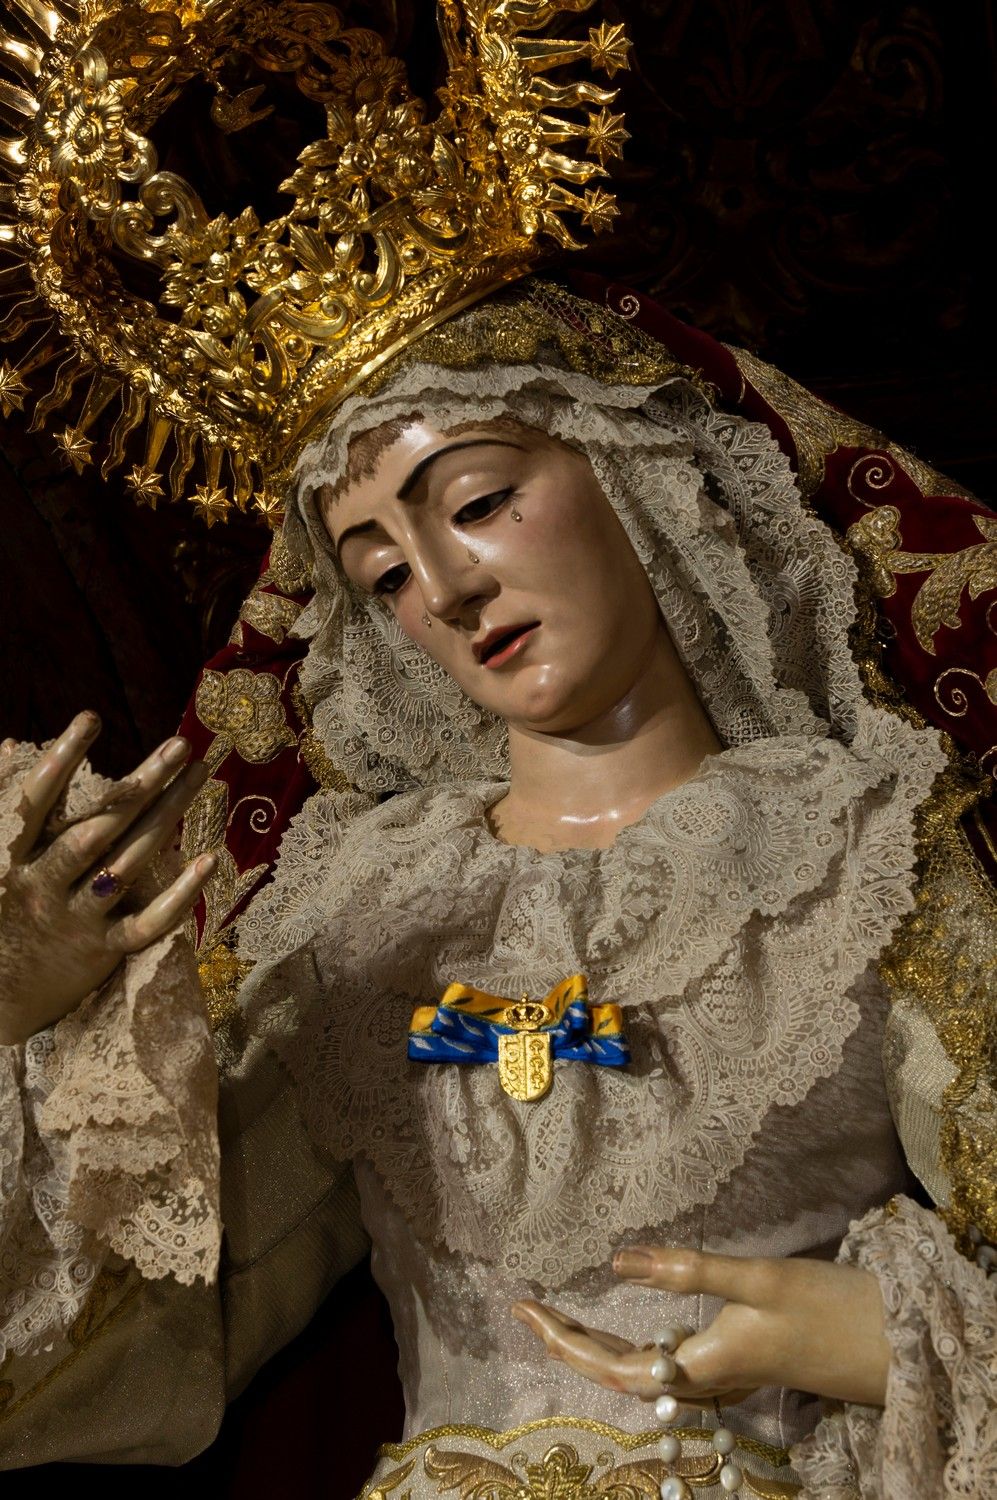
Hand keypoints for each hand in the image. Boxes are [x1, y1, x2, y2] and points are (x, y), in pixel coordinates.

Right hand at [0, 712, 215, 1044]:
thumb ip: (4, 805)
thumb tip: (11, 746)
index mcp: (10, 857)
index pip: (38, 800)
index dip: (62, 759)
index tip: (90, 718)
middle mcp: (45, 884)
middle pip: (100, 825)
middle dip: (142, 782)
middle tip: (180, 743)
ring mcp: (77, 918)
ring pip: (129, 862)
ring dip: (168, 816)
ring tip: (200, 775)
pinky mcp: (104, 949)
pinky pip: (147, 922)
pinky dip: (179, 895)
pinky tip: (208, 860)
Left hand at [513, 1244, 889, 1411]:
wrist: (888, 1342)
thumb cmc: (827, 1306)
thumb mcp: (757, 1278)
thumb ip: (687, 1270)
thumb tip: (617, 1260)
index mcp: (701, 1366)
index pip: (611, 1370)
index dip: (564, 1343)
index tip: (523, 1309)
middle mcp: (704, 1381)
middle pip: (618, 1375)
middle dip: (569, 1344)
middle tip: (527, 1308)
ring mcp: (720, 1377)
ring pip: (641, 1372)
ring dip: (597, 1347)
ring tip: (560, 1316)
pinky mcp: (734, 1363)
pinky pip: (666, 1365)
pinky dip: (634, 1345)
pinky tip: (628, 1326)